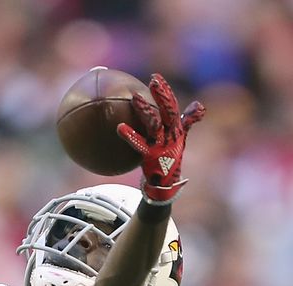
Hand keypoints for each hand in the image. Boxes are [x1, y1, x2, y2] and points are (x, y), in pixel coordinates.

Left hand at [116, 74, 204, 204]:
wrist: (164, 185)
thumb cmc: (167, 160)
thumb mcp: (174, 140)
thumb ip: (178, 123)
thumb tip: (190, 108)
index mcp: (175, 129)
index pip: (172, 106)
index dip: (165, 91)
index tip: (155, 77)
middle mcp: (172, 135)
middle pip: (169, 111)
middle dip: (163, 95)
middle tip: (153, 80)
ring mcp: (163, 146)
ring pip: (155, 124)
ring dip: (146, 110)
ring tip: (135, 98)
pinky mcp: (153, 157)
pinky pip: (140, 144)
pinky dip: (131, 135)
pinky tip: (119, 127)